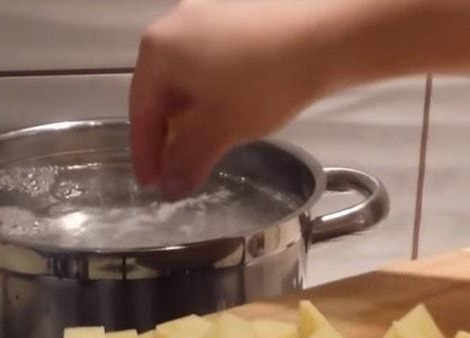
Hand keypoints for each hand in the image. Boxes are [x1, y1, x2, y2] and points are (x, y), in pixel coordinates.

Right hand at [129, 0, 334, 198]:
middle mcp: (174, 24)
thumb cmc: (264, 82)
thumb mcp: (221, 129)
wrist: (329, 35)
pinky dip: (209, 93)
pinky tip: (225, 113)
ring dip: (189, 116)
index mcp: (158, 49)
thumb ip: (188, 161)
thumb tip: (170, 189)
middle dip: (168, 135)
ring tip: (202, 146)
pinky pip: (208, 62)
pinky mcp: (235, 15)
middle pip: (160, 92)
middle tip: (175, 169)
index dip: (146, 154)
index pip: (141, 111)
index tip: (151, 183)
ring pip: (186, 77)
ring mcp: (206, 15)